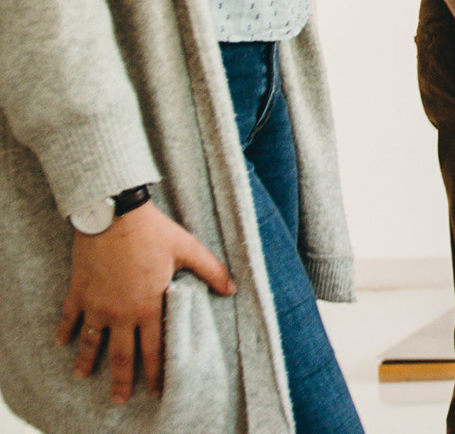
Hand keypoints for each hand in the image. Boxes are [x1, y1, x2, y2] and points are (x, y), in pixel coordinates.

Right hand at [56, 203, 233, 403]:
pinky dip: (65, 332)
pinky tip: (62, 343)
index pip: (155, 348)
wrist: (115, 215)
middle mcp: (122, 312)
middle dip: (121, 380)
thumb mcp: (188, 249)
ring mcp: (97, 305)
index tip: (157, 390)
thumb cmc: (154, 232)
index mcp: (150, 305)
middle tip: (119, 399)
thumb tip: (232, 290)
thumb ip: (211, 271)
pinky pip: (69, 318)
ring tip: (82, 376)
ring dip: (86, 361)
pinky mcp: (79, 293)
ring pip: (91, 342)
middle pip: (122, 355)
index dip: (157, 371)